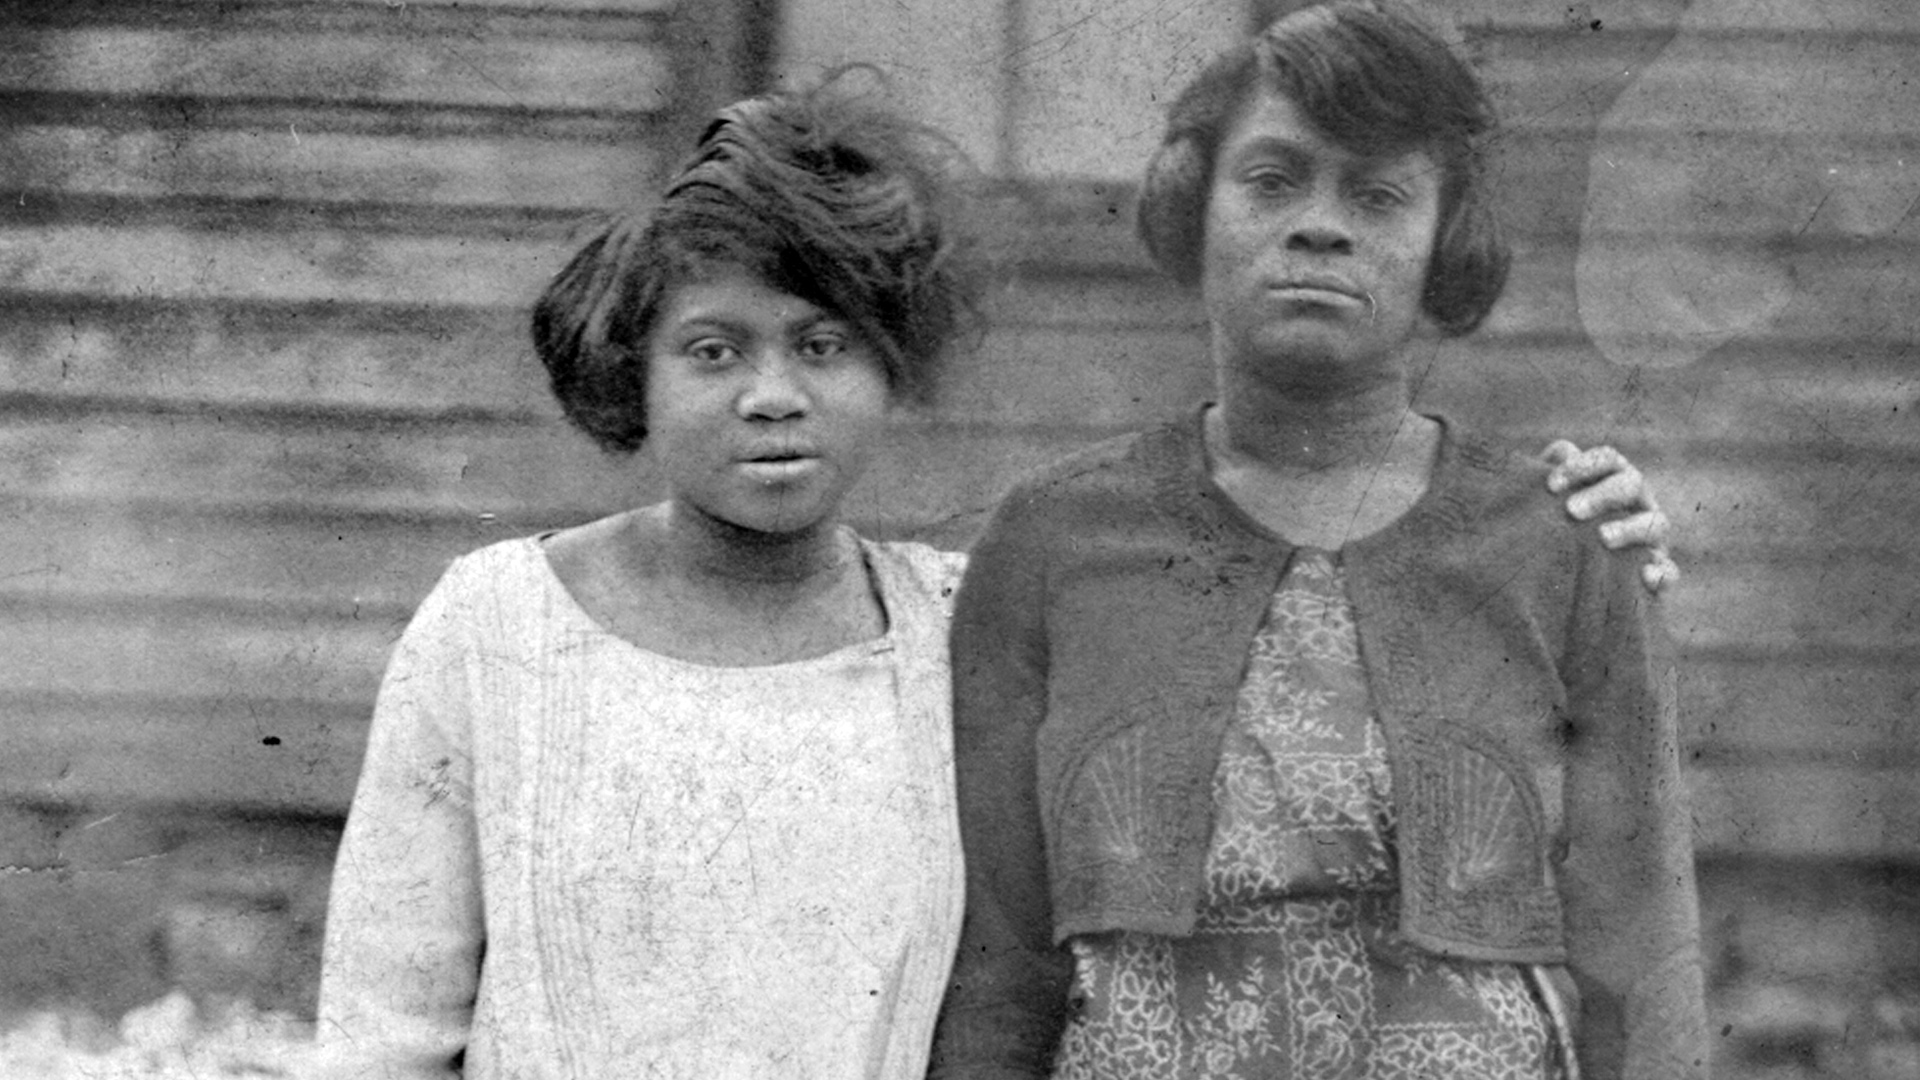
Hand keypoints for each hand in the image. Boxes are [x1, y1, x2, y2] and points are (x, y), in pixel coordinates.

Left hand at [1542, 440, 1678, 592]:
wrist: (1567, 591)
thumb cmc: (1557, 535)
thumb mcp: (1548, 508)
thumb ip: (1550, 479)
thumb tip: (1558, 452)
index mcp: (1612, 481)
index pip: (1607, 460)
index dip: (1581, 466)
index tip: (1551, 485)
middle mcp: (1636, 504)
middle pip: (1632, 484)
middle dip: (1603, 494)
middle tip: (1572, 510)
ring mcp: (1651, 540)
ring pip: (1656, 523)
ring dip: (1631, 528)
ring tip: (1603, 538)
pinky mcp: (1657, 575)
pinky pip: (1668, 572)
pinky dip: (1661, 572)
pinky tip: (1645, 574)